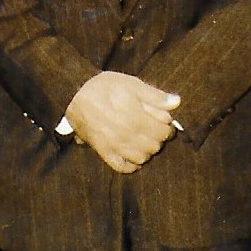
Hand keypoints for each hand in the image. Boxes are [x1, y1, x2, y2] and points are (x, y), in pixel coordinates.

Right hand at [64, 72, 179, 173]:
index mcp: (137, 119)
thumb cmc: (103, 87)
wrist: (74, 94)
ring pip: (142, 158)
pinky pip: (123, 167)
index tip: (164, 120)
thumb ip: (155, 96)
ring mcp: (115, 147)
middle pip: (155, 146)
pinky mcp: (104, 152)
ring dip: (147, 150)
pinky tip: (132, 154)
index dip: (167, 126)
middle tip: (153, 128)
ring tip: (143, 139)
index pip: (164, 132)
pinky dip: (131, 164)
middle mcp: (128, 137)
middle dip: (158, 137)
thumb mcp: (131, 84)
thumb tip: (176, 102)